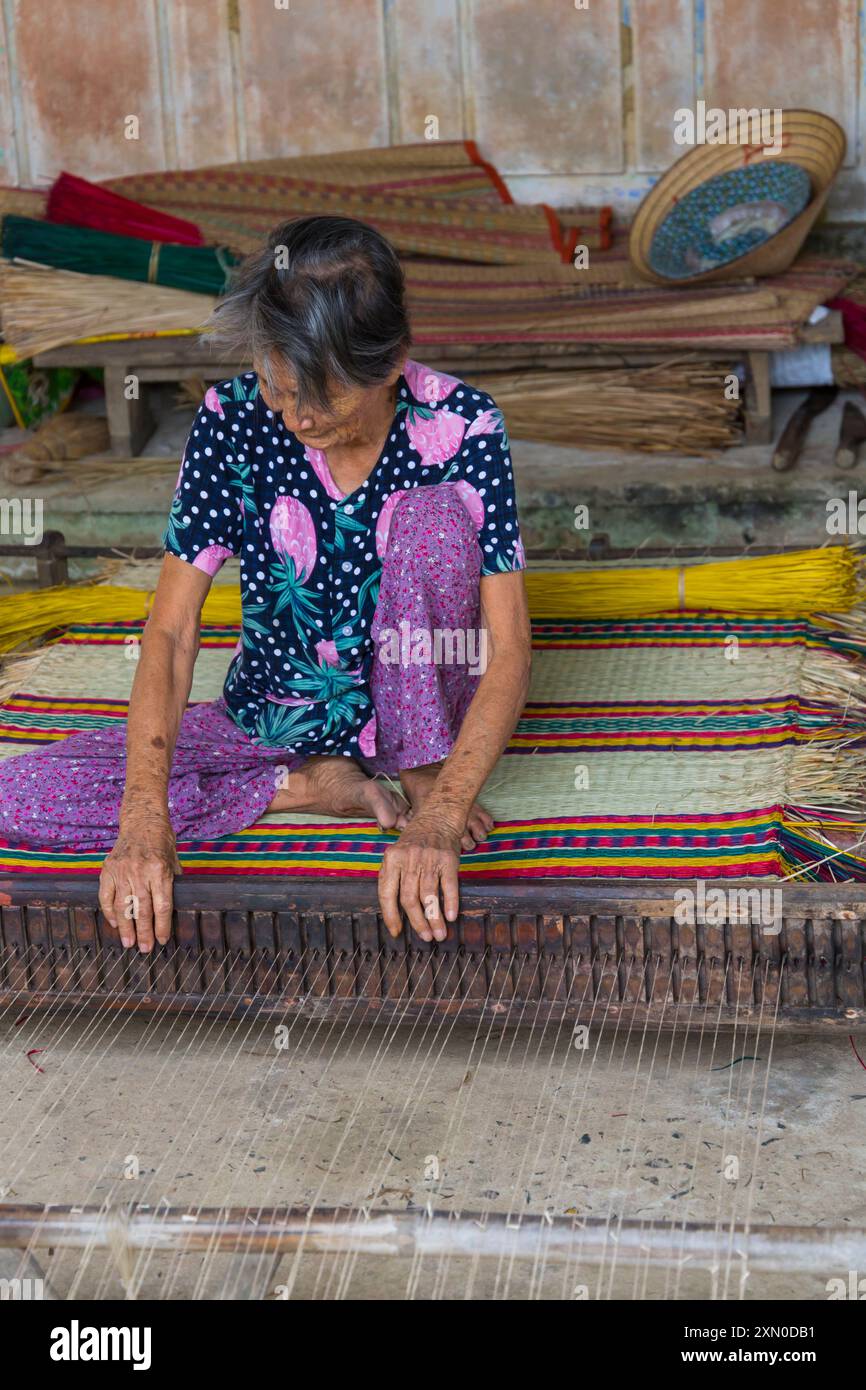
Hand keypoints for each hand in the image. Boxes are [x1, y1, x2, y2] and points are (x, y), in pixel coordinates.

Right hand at [98, 818, 180, 952]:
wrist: (142, 821)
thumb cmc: (162, 843)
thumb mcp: (174, 862)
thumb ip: (173, 884)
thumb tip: (174, 910)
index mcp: (160, 870)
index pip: (162, 905)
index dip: (162, 925)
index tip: (163, 940)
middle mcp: (140, 871)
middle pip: (142, 909)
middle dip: (144, 932)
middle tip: (145, 949)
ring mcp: (122, 870)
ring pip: (122, 905)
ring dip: (125, 927)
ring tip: (128, 943)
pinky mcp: (108, 868)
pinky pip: (105, 895)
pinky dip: (108, 911)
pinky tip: (114, 924)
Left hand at [378, 813, 462, 942]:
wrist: (438, 816)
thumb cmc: (416, 840)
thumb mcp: (397, 854)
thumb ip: (393, 877)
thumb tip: (394, 912)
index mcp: (391, 860)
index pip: (387, 894)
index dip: (390, 916)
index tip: (396, 932)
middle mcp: (408, 860)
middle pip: (409, 899)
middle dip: (416, 922)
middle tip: (424, 937)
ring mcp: (429, 859)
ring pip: (429, 896)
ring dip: (434, 919)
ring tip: (439, 934)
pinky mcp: (448, 859)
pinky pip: (449, 886)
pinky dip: (450, 903)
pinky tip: (450, 917)